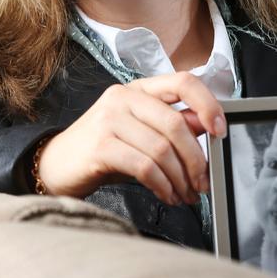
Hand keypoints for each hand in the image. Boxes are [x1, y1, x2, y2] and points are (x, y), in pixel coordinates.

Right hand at [37, 72, 225, 204]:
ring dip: (180, 178)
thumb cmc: (104, 149)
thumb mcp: (142, 132)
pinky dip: (163, 185)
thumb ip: (173, 125)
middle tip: (203, 183)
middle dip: (196, 159)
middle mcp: (123, 96)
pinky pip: (145, 167)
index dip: (208, 104)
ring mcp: (109, 119)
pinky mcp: (100, 146)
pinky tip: (166, 195)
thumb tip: (208, 126)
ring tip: (185, 195)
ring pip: (162, 149)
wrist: (56, 166)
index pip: (183, 82)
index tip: (220, 131)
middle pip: (176, 124)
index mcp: (139, 88)